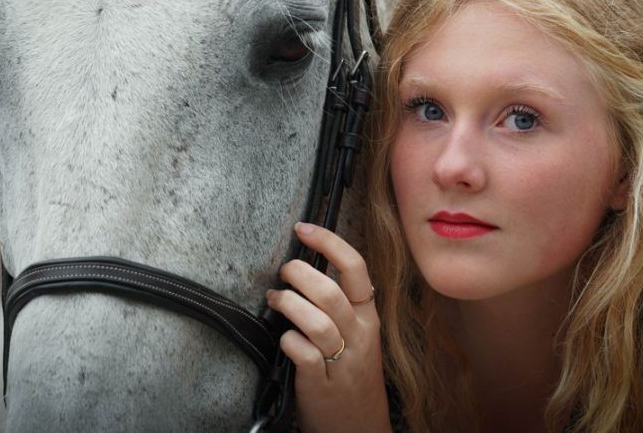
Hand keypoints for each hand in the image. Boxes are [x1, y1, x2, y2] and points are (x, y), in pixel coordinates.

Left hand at [265, 222, 391, 432]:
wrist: (360, 428)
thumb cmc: (350, 375)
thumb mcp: (357, 336)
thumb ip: (339, 304)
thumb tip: (305, 268)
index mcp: (368, 317)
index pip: (356, 268)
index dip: (329, 242)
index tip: (304, 229)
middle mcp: (360, 335)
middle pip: (331, 291)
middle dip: (300, 273)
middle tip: (283, 270)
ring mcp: (342, 361)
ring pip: (317, 321)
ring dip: (289, 304)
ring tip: (274, 299)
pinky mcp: (321, 384)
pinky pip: (303, 353)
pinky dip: (289, 340)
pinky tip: (283, 337)